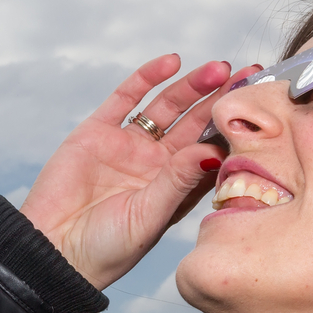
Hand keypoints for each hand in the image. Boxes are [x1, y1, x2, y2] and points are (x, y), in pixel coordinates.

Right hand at [20, 54, 247, 288]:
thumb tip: (213, 151)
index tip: (259, 110)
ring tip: (217, 69)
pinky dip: (147, 77)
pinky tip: (171, 62)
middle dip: (220, 100)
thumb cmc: (107, 249)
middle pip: (195, 123)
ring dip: (191, 86)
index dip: (233, 130)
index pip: (212, 150)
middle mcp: (157, 163)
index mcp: (177, 188)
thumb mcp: (150, 216)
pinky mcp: (98, 132)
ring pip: (167, 107)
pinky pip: (126, 98)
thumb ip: (179, 181)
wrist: (53, 251)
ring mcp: (129, 145)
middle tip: (248, 77)